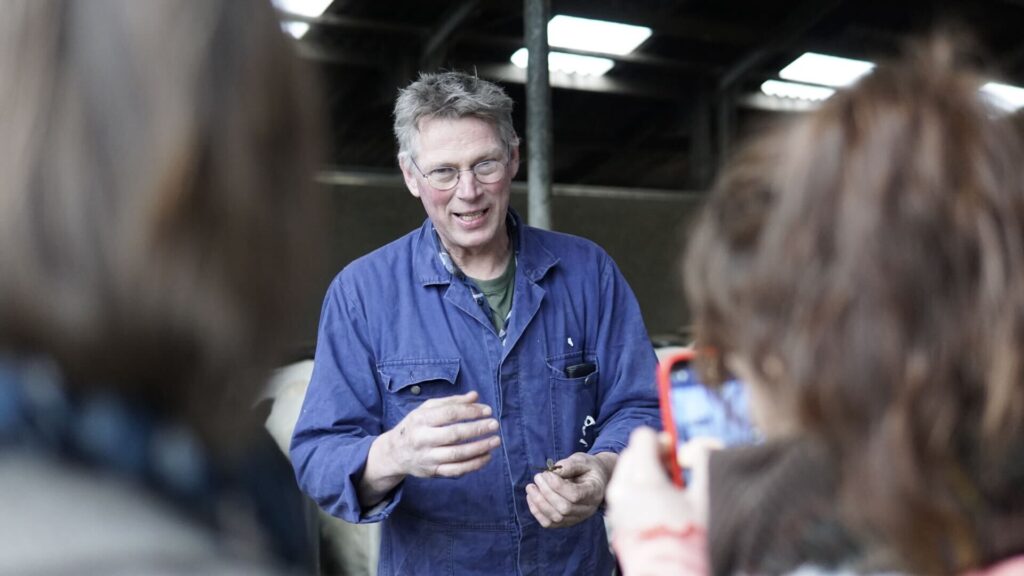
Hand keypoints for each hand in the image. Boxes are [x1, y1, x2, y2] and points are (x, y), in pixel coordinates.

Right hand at [360, 391, 499, 505]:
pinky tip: (487, 456)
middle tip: (494, 425)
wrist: (395, 453)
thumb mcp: (427, 409)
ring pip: (456, 455)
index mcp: (421, 419)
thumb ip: (451, 402)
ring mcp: (428, 457)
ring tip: (495, 441)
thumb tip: (475, 396)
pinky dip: (474, 465)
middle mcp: (423, 439)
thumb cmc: (415, 426)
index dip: (470, 411)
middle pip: (454, 435)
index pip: (449, 413)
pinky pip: (456, 470)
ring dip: (479, 448)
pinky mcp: (433, 472)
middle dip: (477, 429)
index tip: (487, 410)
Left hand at [525, 451, 614, 527]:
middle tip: (537, 477)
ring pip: (556, 518)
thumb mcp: (582, 461)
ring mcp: (577, 518)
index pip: (575, 495)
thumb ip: (569, 465)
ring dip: (539, 503)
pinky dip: (537, 512)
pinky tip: (531, 498)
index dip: (557, 486)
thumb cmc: (587, 468)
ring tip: (530, 487)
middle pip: (564, 508)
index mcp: (594, 492)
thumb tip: (553, 472)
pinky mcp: (566, 522)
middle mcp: (588, 509)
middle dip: (546, 492)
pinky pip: (549, 523)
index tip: (547, 473)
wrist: (595, 480)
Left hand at [606, 427, 712, 575]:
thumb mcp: (705, 495)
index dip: (662, 440)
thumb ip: (703, 460)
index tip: (677, 455)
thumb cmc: (692, 536)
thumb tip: (688, 449)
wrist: (671, 573)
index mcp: (643, 479)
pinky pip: (623, 491)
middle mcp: (622, 489)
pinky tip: (657, 504)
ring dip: (644, 471)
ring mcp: (615, 506)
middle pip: (632, 453)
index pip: (642, 438)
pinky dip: (637, 489)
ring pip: (625, 472)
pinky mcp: (614, 519)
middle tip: (674, 469)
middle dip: (652, 455)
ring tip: (667, 489)